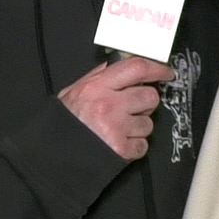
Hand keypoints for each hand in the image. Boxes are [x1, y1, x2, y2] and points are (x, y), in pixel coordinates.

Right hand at [58, 58, 172, 159]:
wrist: (53, 154)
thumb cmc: (64, 123)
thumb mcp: (73, 92)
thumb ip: (97, 77)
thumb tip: (118, 65)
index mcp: (97, 87)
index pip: (137, 68)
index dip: (157, 69)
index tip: (166, 72)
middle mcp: (109, 105)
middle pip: (150, 96)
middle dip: (145, 103)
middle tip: (131, 109)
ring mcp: (117, 128)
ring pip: (149, 123)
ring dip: (138, 127)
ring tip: (120, 130)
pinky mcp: (121, 149)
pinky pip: (143, 145)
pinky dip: (134, 147)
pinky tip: (119, 143)